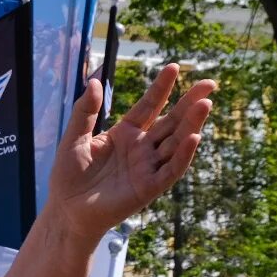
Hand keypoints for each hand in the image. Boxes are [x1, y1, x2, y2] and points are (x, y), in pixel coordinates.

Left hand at [46, 63, 216, 244]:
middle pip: (171, 121)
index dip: (161, 88)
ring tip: (205, 104)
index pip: (148, 106)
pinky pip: (171, 170)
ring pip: (175, 142)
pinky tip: (193, 137)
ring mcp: (147, 167)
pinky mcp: (149, 187)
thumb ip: (85, 112)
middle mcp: (141, 148)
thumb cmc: (69, 175)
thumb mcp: (74, 138)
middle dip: (190, 103)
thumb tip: (94, 81)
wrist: (66, 209)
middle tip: (210, 83)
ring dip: (191, 124)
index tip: (174, 67)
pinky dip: (183, 155)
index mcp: (126, 133)